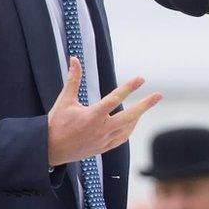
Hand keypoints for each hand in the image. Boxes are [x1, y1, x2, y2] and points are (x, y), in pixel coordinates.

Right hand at [47, 56, 161, 166]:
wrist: (50, 149)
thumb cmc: (56, 123)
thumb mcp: (64, 100)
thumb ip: (73, 79)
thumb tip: (75, 59)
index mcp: (91, 116)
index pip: (114, 99)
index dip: (128, 88)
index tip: (141, 78)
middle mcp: (100, 129)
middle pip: (129, 117)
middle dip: (145, 105)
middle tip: (158, 95)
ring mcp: (103, 140)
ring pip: (128, 128)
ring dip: (137, 116)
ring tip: (145, 105)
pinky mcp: (103, 148)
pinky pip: (122, 138)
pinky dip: (129, 129)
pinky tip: (132, 122)